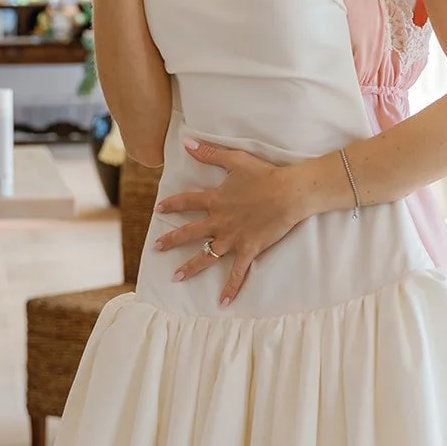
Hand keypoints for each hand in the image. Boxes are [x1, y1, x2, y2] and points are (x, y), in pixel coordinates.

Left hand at [151, 139, 304, 303]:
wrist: (290, 192)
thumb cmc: (265, 174)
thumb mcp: (235, 160)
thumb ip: (210, 153)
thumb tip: (187, 143)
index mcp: (215, 200)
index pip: (186, 203)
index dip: (171, 206)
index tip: (159, 210)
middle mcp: (219, 222)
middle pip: (189, 233)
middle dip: (171, 241)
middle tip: (156, 248)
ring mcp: (233, 238)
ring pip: (206, 256)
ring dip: (190, 267)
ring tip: (176, 277)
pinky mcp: (249, 249)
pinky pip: (237, 272)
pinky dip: (231, 288)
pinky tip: (223, 302)